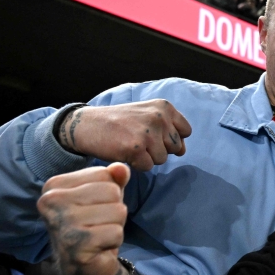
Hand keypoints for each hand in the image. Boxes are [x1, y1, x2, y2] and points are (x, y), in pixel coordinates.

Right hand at [38, 163, 130, 274]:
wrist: (86, 270)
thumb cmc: (94, 227)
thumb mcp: (105, 197)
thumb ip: (113, 179)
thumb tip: (121, 168)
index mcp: (54, 186)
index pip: (104, 174)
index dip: (110, 193)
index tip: (94, 209)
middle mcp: (52, 201)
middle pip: (112, 191)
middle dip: (114, 210)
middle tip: (97, 225)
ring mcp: (61, 223)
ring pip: (118, 210)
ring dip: (115, 226)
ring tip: (98, 236)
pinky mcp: (75, 244)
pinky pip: (116, 232)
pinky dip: (113, 241)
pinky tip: (98, 248)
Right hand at [58, 100, 191, 170]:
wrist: (87, 125)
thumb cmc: (120, 122)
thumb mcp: (147, 115)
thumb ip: (168, 130)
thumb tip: (183, 151)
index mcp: (164, 107)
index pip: (186, 131)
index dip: (171, 138)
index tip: (154, 135)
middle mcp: (159, 117)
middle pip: (175, 148)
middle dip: (159, 149)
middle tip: (138, 140)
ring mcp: (148, 133)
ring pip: (162, 159)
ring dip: (147, 157)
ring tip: (131, 144)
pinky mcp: (136, 148)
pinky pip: (147, 167)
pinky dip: (137, 164)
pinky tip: (125, 152)